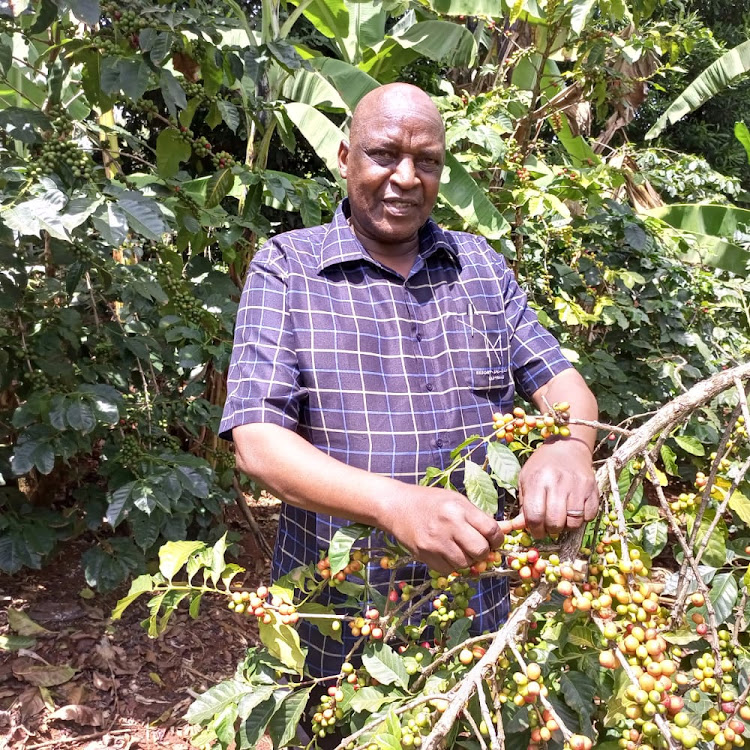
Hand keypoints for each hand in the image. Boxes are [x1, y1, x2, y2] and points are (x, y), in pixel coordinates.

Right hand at [382, 485, 504, 573]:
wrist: (397, 506)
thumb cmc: (430, 501)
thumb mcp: (456, 500)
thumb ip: (476, 517)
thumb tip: (500, 535)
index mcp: (459, 508)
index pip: (491, 530)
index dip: (496, 539)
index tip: (492, 540)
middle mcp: (449, 525)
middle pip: (480, 551)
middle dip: (482, 552)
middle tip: (476, 547)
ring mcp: (435, 542)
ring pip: (465, 564)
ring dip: (466, 560)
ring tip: (459, 548)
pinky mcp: (424, 554)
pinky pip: (448, 570)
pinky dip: (451, 565)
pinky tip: (445, 552)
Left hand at [517, 440, 597, 538]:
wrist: (567, 448)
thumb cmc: (542, 466)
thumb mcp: (525, 480)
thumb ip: (523, 505)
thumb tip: (520, 527)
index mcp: (538, 480)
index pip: (535, 516)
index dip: (535, 530)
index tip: (536, 531)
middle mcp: (558, 483)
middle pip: (555, 522)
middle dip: (550, 530)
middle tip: (548, 525)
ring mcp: (578, 486)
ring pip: (573, 523)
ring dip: (566, 526)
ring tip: (561, 517)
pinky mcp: (593, 489)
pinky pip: (589, 517)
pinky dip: (581, 519)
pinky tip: (573, 510)